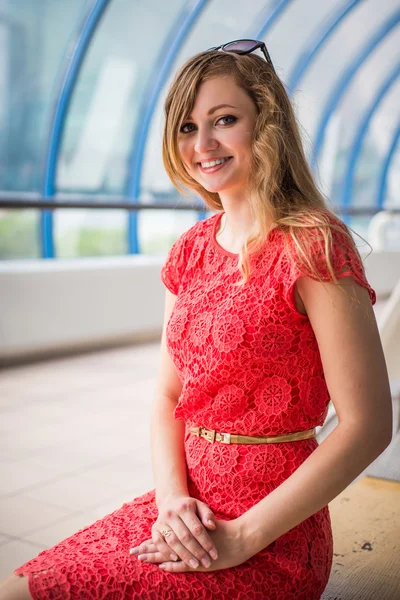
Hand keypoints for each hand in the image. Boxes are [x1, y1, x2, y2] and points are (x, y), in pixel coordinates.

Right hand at [130, 494, 218, 568]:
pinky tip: (176, 559)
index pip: (197, 528)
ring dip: (184, 555)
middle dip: (197, 552)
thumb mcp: (200, 506)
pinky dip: (166, 552)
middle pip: (185, 536)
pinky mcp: (154, 529)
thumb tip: (212, 526)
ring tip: (195, 564)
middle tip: (206, 563)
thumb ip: (208, 515)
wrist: (171, 501)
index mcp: (185, 507)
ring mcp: (162, 522)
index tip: (214, 554)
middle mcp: (171, 514)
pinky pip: (159, 543)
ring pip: (173, 541)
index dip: (206, 543)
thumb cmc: (190, 508)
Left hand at [130, 517, 250, 572]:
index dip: (150, 542)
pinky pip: (181, 564)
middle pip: (163, 546)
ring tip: (141, 559)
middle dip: (147, 549)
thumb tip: (178, 521)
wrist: (239, 538)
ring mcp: (191, 552)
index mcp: (186, 529)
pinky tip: (162, 566)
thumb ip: (192, 524)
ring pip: (169, 555)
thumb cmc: (221, 530)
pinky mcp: (197, 562)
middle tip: (133, 552)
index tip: (137, 546)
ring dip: (154, 557)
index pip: (164, 537)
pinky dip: (171, 565)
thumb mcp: (205, 522)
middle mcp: (186, 540)